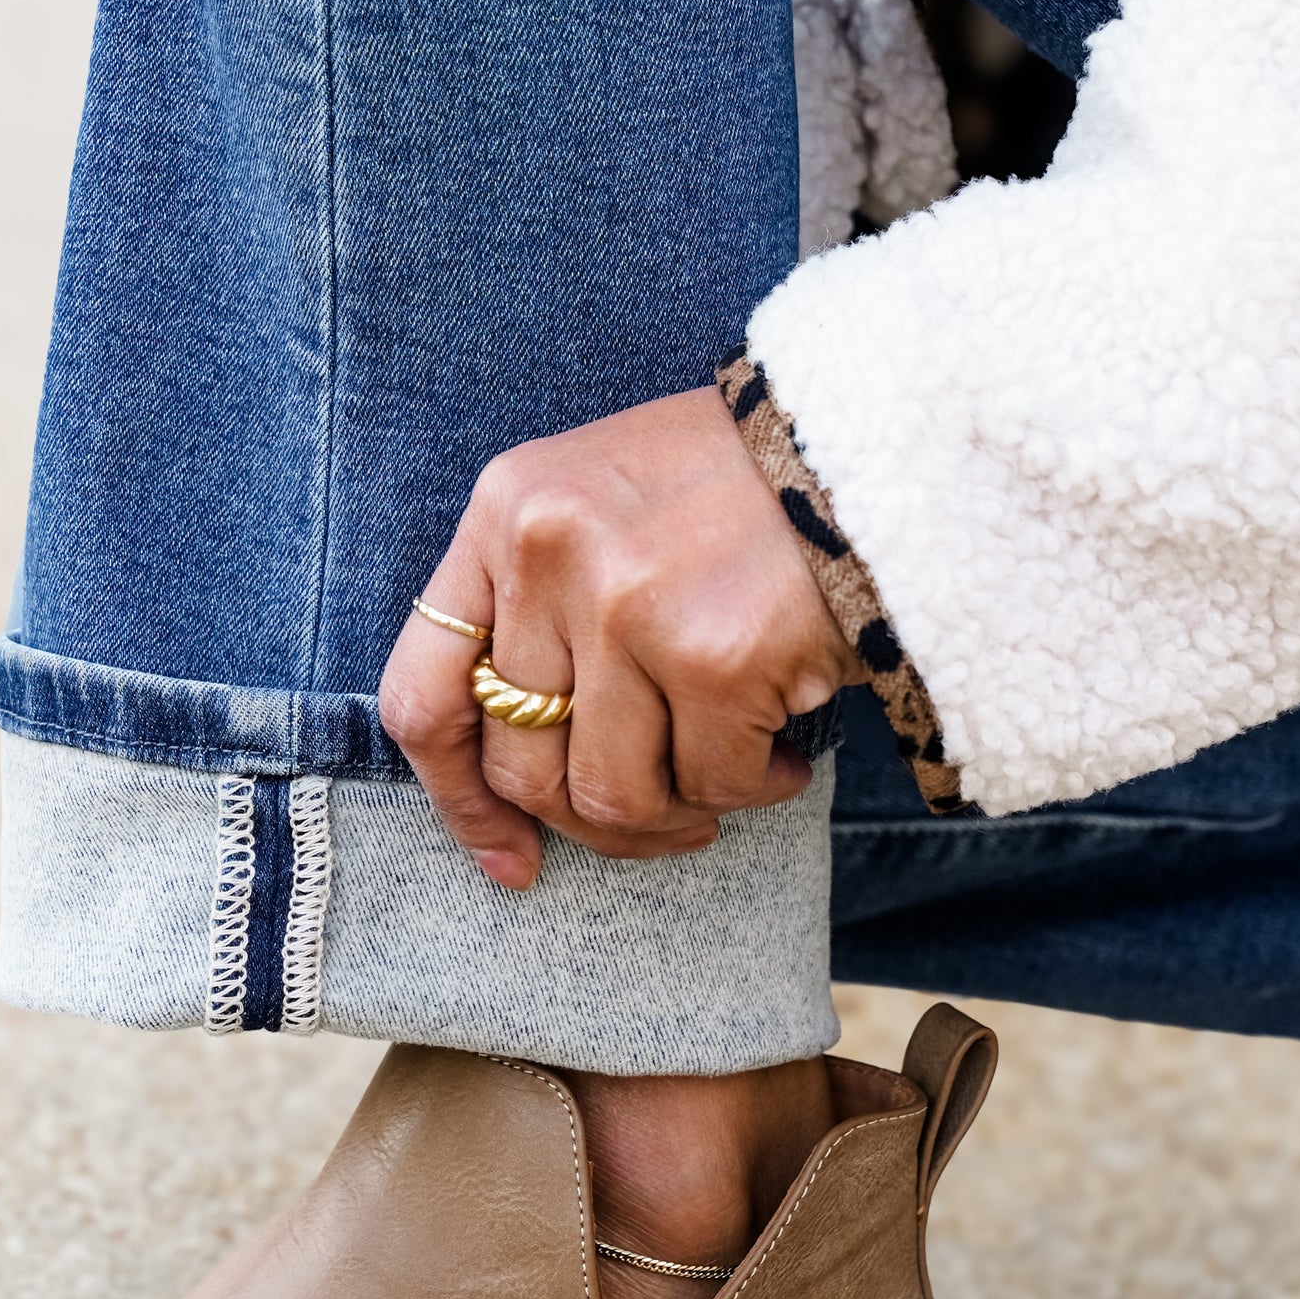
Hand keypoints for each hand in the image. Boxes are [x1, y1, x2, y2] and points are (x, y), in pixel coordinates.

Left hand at [378, 386, 865, 888]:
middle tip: (662, 816)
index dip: (458, 800)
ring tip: (732, 773)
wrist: (876, 444)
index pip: (423, 693)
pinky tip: (785, 754)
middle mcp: (546, 553)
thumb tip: (513, 779)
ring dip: (677, 812)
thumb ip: (538, 610)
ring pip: (611, 794)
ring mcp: (625, 605)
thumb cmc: (738, 490)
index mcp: (504, 514)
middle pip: (521, 766)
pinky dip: (753, 788)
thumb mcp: (600, 506)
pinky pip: (710, 784)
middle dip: (594, 820)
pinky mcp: (714, 655)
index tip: (509, 854)